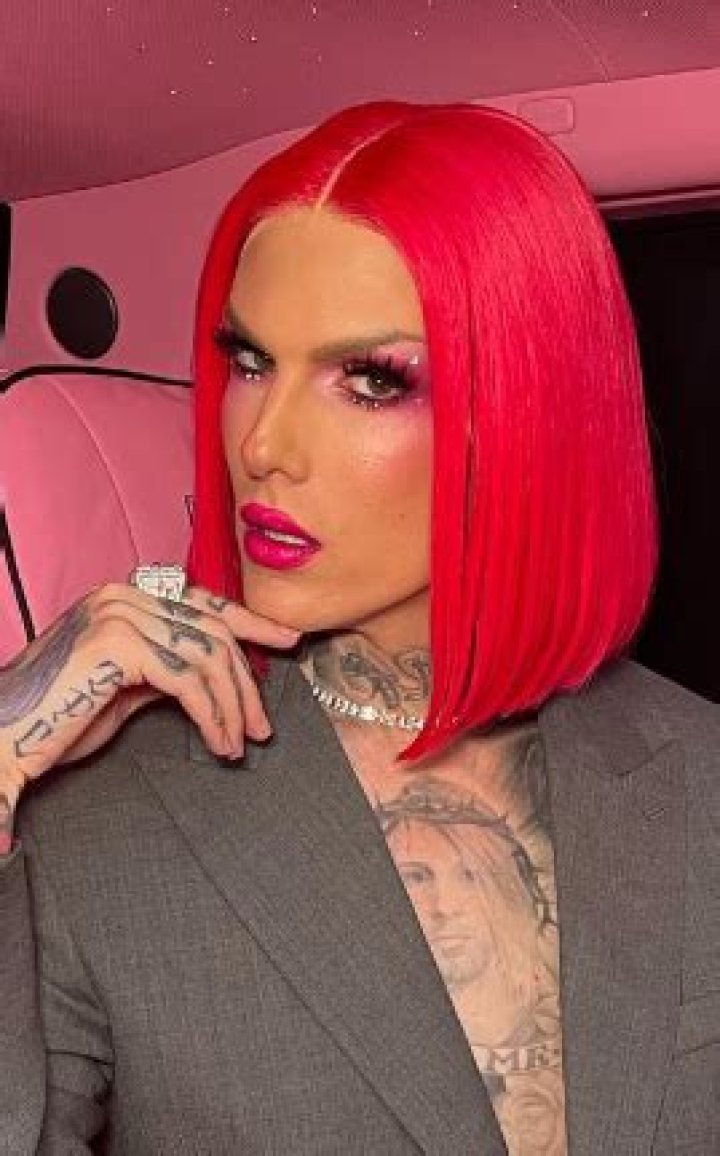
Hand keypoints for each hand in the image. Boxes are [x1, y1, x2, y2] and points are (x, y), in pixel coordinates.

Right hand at [0, 583, 299, 800]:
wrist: (6, 735)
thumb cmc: (59, 716)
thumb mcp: (127, 685)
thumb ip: (167, 668)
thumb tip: (213, 676)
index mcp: (124, 597)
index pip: (202, 603)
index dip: (250, 622)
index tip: (287, 641)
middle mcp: (122, 596)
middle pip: (213, 630)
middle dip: (247, 680)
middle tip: (263, 724)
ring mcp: (119, 617)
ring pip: (208, 655)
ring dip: (234, 705)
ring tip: (240, 742)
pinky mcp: (118, 647)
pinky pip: (189, 681)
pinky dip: (213, 715)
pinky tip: (219, 742)